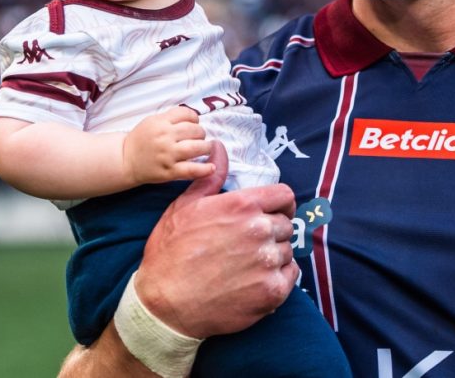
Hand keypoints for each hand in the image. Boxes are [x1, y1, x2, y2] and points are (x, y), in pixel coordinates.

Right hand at [123, 106, 213, 184]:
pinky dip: (204, 170)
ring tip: (206, 148)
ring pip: (197, 148)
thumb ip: (171, 118)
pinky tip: (212, 168)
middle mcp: (165, 137)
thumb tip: (195, 118)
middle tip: (199, 138)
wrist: (125, 160)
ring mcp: (168, 155)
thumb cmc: (141, 139)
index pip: (187, 114)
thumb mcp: (152, 121)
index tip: (194, 124)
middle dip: (201, 133)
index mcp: (160, 122)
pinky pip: (191, 170)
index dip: (195, 119)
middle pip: (195, 130)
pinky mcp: (169, 171)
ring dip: (206, 147)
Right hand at [133, 141, 298, 338]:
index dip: (280, 204)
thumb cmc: (170, 253)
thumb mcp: (183, 208)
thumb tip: (219, 149)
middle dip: (272, 231)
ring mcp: (268, 261)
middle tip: (249, 244)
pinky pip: (290, 276)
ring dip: (274, 256)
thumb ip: (210, 179)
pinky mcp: (272, 291)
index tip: (273, 213)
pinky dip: (278, 278)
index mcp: (242, 206)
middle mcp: (260, 230)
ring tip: (247, 265)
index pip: (285, 196)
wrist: (164, 304)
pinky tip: (255, 281)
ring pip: (287, 251)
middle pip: (286, 224)